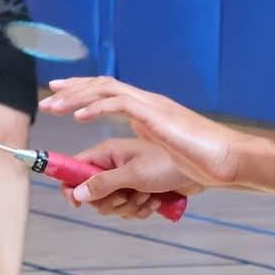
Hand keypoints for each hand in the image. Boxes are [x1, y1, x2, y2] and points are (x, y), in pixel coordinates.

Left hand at [41, 77, 256, 189]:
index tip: (60, 99)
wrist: (227, 160)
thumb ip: (120, 175)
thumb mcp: (148, 173)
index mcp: (148, 111)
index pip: (109, 93)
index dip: (83, 93)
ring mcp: (152, 106)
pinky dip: (97, 107)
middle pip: (102, 85)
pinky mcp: (156, 115)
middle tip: (48, 98)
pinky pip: (120, 104)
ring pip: (106, 89)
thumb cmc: (199, 164)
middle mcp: (147, 103)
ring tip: (54, 105)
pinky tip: (79, 116)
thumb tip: (90, 189)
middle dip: (72, 90)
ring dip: (77, 96)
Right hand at [62, 137, 199, 217]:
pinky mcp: (141, 190)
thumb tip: (77, 193)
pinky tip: (156, 200)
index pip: (75, 168)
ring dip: (130, 206)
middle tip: (128, 196)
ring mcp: (128, 179)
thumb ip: (103, 184)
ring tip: (148, 195)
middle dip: (111, 202)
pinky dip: (142, 209)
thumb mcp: (134, 175)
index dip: (72, 187)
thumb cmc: (171, 164)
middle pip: (93, 194)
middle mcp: (115, 165)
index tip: (78, 202)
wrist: (206, 169)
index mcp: (108, 152)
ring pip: (112, 204)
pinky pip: (129, 209)